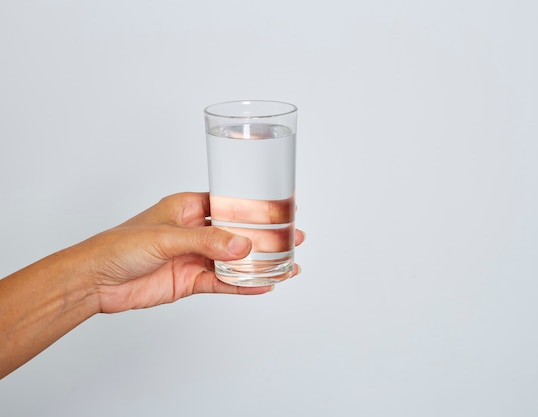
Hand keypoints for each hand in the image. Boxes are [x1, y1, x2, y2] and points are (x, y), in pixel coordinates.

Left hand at [75, 192, 304, 312]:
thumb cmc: (119, 246)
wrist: (94, 281)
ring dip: (260, 264)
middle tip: (294, 237)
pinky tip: (264, 286)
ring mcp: (194, 257)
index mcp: (188, 208)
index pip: (230, 204)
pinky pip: (223, 282)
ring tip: (288, 266)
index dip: (257, 207)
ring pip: (235, 260)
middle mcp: (194, 231)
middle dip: (267, 237)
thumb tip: (243, 247)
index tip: (282, 209)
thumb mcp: (166, 237)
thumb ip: (207, 242)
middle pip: (239, 232)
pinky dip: (243, 285)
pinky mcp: (190, 281)